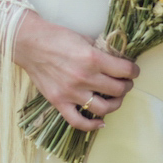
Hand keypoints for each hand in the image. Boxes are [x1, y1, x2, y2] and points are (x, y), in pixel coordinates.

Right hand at [11, 10, 137, 132]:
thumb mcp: (84, 38)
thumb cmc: (56, 37)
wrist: (29, 43)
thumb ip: (100, 52)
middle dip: (126, 86)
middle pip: (117, 90)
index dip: (133, 71)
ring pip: (103, 108)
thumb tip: (116, 61)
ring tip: (116, 98)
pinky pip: (78, 121)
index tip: (133, 71)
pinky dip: (92, 125)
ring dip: (115, 104)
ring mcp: (70, 92)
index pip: (124, 70)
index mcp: (92, 58)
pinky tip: (101, 122)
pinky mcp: (58, 102)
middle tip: (125, 83)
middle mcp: (84, 77)